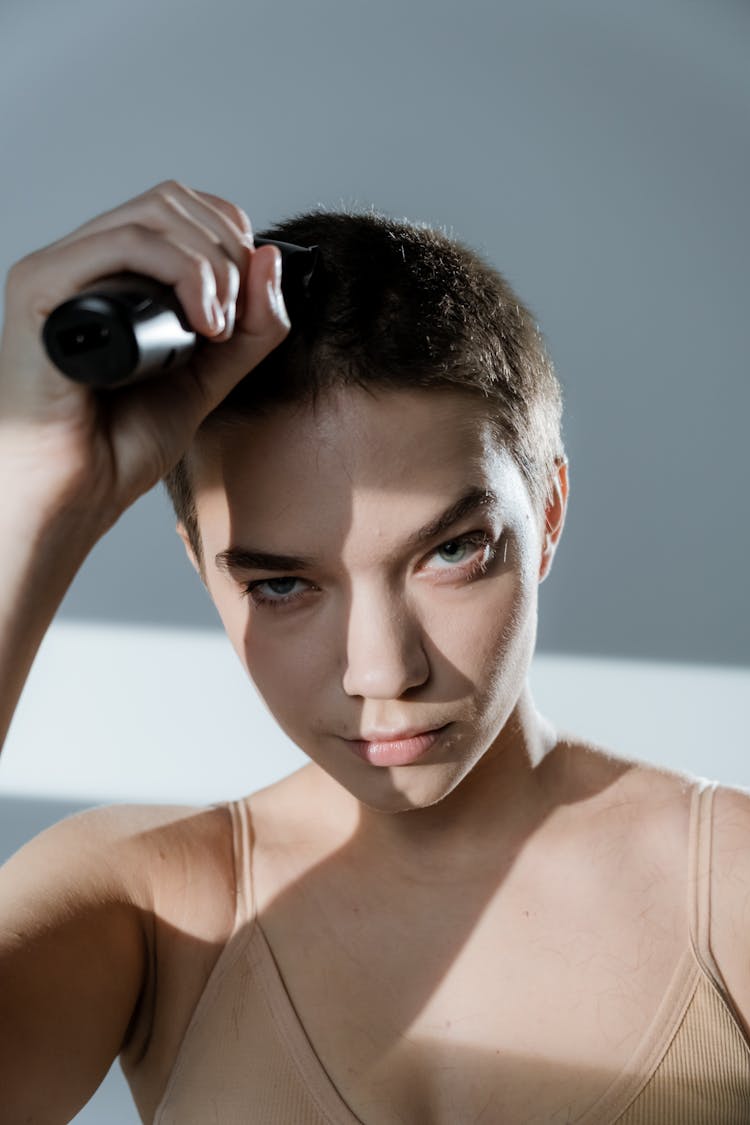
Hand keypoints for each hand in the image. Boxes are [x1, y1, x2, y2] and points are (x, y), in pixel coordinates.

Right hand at [0, 180, 289, 527]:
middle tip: (234, 320)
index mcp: (114, 276)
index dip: (230, 236)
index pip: (182, 208)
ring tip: (217, 330)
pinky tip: (200, 325)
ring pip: (155, 214)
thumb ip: (250, 326)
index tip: (250, 297)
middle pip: (172, 199)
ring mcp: (60, 271)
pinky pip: (124, 244)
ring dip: (211, 265)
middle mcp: (84, 263)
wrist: (76, 496)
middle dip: (227, 250)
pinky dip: (182, 273)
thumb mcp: (209, 377)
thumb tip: (274, 256)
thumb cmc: (119, 446)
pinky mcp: (42, 289)